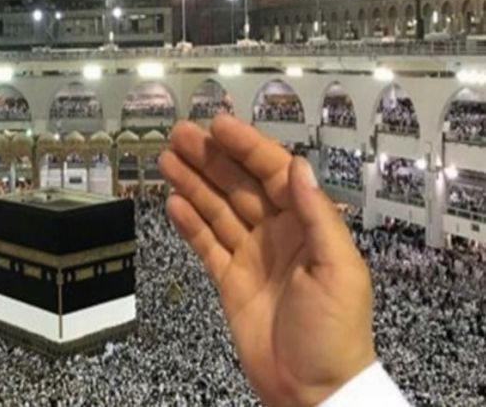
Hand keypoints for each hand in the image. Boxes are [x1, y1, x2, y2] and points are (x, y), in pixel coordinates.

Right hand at [159, 116, 375, 405]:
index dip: (247, 147)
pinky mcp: (229, 281)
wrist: (312, 388)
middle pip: (238, 186)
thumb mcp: (338, 269)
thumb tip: (298, 165)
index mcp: (308, 225)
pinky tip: (171, 202)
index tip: (219, 125)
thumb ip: (317, 215)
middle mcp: (278, 234)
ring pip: (217, 210)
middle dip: (210, 159)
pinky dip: (189, 224)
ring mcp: (251, 256)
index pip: (273, 174)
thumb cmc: (335, 330)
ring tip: (166, 160)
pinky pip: (206, 245)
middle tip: (179, 134)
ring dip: (193, 184)